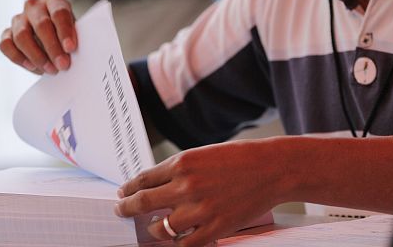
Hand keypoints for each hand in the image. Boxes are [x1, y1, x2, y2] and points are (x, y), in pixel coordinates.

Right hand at [0, 0, 77, 73]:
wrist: (51, 34)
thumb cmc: (65, 31)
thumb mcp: (74, 30)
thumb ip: (72, 37)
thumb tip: (70, 52)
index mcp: (53, 0)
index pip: (59, 12)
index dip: (65, 31)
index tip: (70, 48)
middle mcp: (34, 6)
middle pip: (41, 24)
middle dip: (52, 47)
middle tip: (63, 65)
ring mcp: (18, 19)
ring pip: (22, 36)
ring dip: (37, 56)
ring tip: (51, 70)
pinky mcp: (7, 33)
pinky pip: (6, 45)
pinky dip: (18, 58)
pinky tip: (33, 67)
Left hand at [115, 139, 280, 246]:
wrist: (271, 169)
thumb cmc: (239, 158)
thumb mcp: (203, 154)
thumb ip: (180, 170)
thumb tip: (157, 183)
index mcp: (183, 163)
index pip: (144, 179)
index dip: (129, 188)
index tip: (123, 192)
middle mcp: (186, 185)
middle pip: (144, 202)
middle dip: (128, 208)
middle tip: (121, 210)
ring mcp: (199, 209)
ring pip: (161, 228)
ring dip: (152, 229)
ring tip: (151, 228)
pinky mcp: (214, 228)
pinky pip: (185, 244)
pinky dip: (176, 243)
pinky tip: (175, 238)